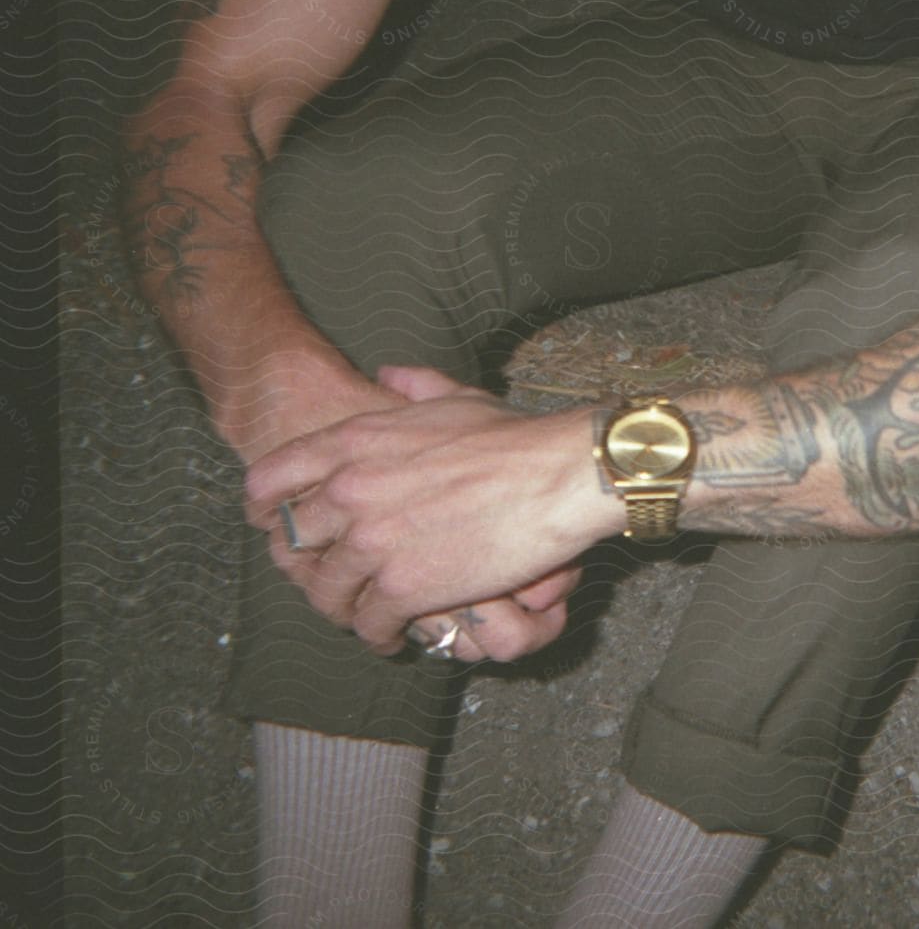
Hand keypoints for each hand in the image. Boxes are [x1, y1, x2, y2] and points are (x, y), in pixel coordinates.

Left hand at [245, 365, 614, 654]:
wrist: (559, 474)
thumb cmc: (516, 436)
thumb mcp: (455, 397)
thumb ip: (412, 386)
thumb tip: (387, 374)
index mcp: (355, 442)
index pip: (271, 478)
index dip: (264, 506)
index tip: (272, 524)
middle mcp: (350, 491)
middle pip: (292, 540)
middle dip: (303, 564)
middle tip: (322, 578)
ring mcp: (372, 542)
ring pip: (326, 591)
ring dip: (340, 608)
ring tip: (359, 617)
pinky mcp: (404, 587)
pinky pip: (368, 623)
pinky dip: (377, 635)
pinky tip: (392, 637)